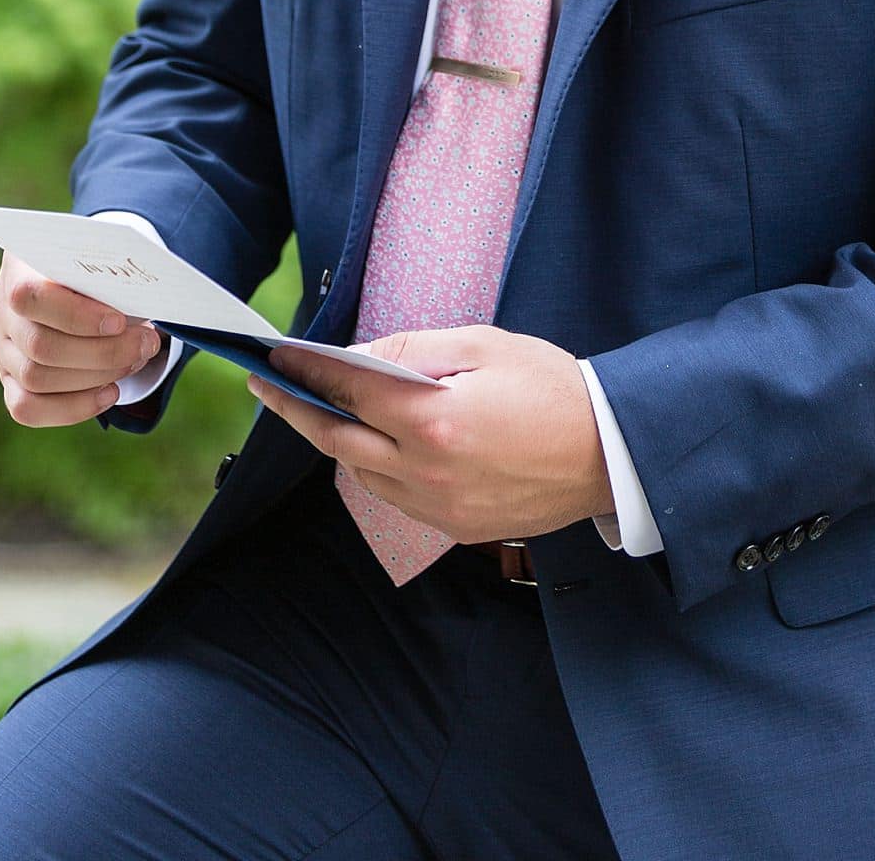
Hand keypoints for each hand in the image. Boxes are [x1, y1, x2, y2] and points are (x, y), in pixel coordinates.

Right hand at [0, 251, 162, 425]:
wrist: (84, 284)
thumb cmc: (96, 270)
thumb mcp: (101, 263)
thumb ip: (109, 278)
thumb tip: (139, 305)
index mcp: (18, 267)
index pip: (29, 296)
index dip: (75, 315)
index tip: (119, 321)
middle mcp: (2, 309)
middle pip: (39, 345)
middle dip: (101, 352)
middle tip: (146, 344)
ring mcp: (2, 349)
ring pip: (36, 379)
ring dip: (95, 377)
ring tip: (135, 361)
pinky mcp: (11, 382)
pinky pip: (27, 409)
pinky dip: (73, 407)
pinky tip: (110, 393)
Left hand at [248, 326, 615, 543]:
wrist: (607, 454)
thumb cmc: (551, 388)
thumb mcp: (484, 346)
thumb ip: (413, 352)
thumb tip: (357, 356)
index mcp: (434, 421)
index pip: (348, 391)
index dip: (305, 369)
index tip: (274, 356)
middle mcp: (427, 472)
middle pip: (337, 441)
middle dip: (297, 409)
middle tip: (266, 386)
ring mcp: (437, 507)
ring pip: (360, 475)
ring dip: (336, 441)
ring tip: (317, 408)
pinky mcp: (452, 527)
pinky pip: (392, 497)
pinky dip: (372, 468)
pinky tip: (372, 443)